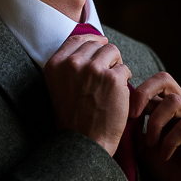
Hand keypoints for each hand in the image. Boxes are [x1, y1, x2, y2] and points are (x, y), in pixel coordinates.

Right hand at [44, 34, 131, 154]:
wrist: (84, 141)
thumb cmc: (74, 116)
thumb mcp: (60, 85)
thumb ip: (70, 62)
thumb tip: (96, 39)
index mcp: (56, 64)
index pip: (78, 39)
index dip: (92, 41)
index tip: (100, 48)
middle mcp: (72, 63)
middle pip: (98, 44)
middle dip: (105, 58)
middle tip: (105, 79)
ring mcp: (93, 69)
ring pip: (113, 51)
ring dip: (116, 66)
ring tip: (111, 85)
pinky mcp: (113, 78)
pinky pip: (125, 68)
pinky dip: (125, 81)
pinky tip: (117, 95)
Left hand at [130, 72, 180, 180]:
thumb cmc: (170, 169)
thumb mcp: (145, 150)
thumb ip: (136, 132)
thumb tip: (120, 118)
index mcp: (172, 107)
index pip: (155, 84)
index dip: (137, 94)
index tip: (125, 115)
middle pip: (165, 79)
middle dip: (144, 94)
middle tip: (133, 116)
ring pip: (175, 102)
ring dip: (156, 123)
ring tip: (151, 144)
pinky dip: (170, 141)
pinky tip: (165, 155)